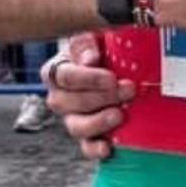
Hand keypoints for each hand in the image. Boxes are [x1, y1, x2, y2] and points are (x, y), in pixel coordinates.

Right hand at [46, 32, 133, 161]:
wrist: (116, 67)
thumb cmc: (102, 50)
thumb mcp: (94, 38)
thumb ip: (87, 43)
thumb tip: (90, 59)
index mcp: (57, 71)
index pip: (65, 76)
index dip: (88, 79)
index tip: (112, 77)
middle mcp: (59, 97)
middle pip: (70, 103)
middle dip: (102, 97)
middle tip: (128, 89)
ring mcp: (72, 117)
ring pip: (75, 126)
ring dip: (99, 122)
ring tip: (120, 115)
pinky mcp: (87, 135)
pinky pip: (85, 147)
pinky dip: (95, 149)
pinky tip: (108, 146)